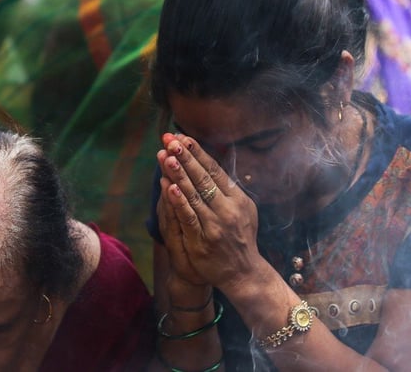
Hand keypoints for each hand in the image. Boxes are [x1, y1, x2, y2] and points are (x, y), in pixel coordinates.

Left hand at [157, 133, 263, 291]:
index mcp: (237, 198)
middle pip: (203, 178)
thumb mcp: (243, 210)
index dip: (197, 153)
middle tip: (170, 140)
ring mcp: (215, 225)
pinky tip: (169, 187)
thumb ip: (229, 190)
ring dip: (179, 174)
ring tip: (166, 156)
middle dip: (185, 157)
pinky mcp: (202, 240)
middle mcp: (227, 208)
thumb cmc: (240, 238)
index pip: (214, 170)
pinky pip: (188, 217)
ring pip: (194, 194)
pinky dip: (179, 202)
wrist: (243, 272)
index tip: (183, 137)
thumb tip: (213, 166)